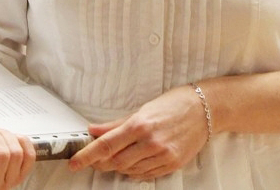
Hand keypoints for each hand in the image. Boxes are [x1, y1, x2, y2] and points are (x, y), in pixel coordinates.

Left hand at [68, 85, 208, 180]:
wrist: (204, 109)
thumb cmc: (174, 104)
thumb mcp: (143, 109)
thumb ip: (116, 124)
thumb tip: (94, 130)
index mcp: (140, 125)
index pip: (106, 145)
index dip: (87, 156)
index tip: (75, 162)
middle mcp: (151, 142)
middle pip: (115, 162)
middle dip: (101, 163)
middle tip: (94, 159)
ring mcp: (162, 155)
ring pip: (129, 170)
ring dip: (118, 167)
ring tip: (115, 158)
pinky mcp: (172, 164)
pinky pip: (146, 175)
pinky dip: (135, 172)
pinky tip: (133, 164)